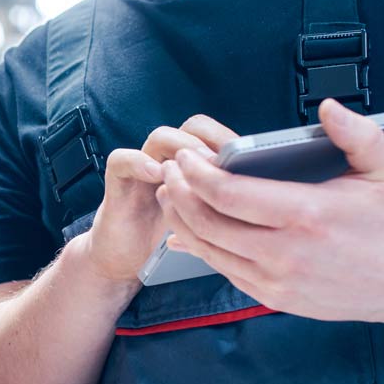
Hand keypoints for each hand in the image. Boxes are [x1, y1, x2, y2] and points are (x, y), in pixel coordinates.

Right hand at [81, 115, 239, 281]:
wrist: (128, 256)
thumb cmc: (173, 237)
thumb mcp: (209, 221)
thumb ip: (227, 204)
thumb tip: (265, 197)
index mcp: (193, 164)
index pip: (214, 133)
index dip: (231, 141)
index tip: (250, 159)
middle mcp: (169, 157)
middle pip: (191, 127)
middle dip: (211, 140)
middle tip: (225, 163)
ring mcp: (143, 166)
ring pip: (161, 136)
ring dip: (183, 149)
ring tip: (197, 171)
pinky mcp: (118, 180)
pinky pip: (123, 159)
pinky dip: (140, 162)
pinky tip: (157, 174)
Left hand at [157, 99, 383, 324]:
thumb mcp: (383, 169)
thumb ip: (356, 133)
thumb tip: (329, 107)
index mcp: (306, 215)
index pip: (229, 194)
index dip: (197, 174)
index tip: (184, 156)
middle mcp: (286, 253)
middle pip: (208, 223)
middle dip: (180, 193)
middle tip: (169, 170)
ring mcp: (277, 281)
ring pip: (209, 250)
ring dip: (182, 220)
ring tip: (172, 193)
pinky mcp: (274, 299)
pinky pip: (224, 270)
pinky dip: (201, 247)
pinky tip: (189, 227)